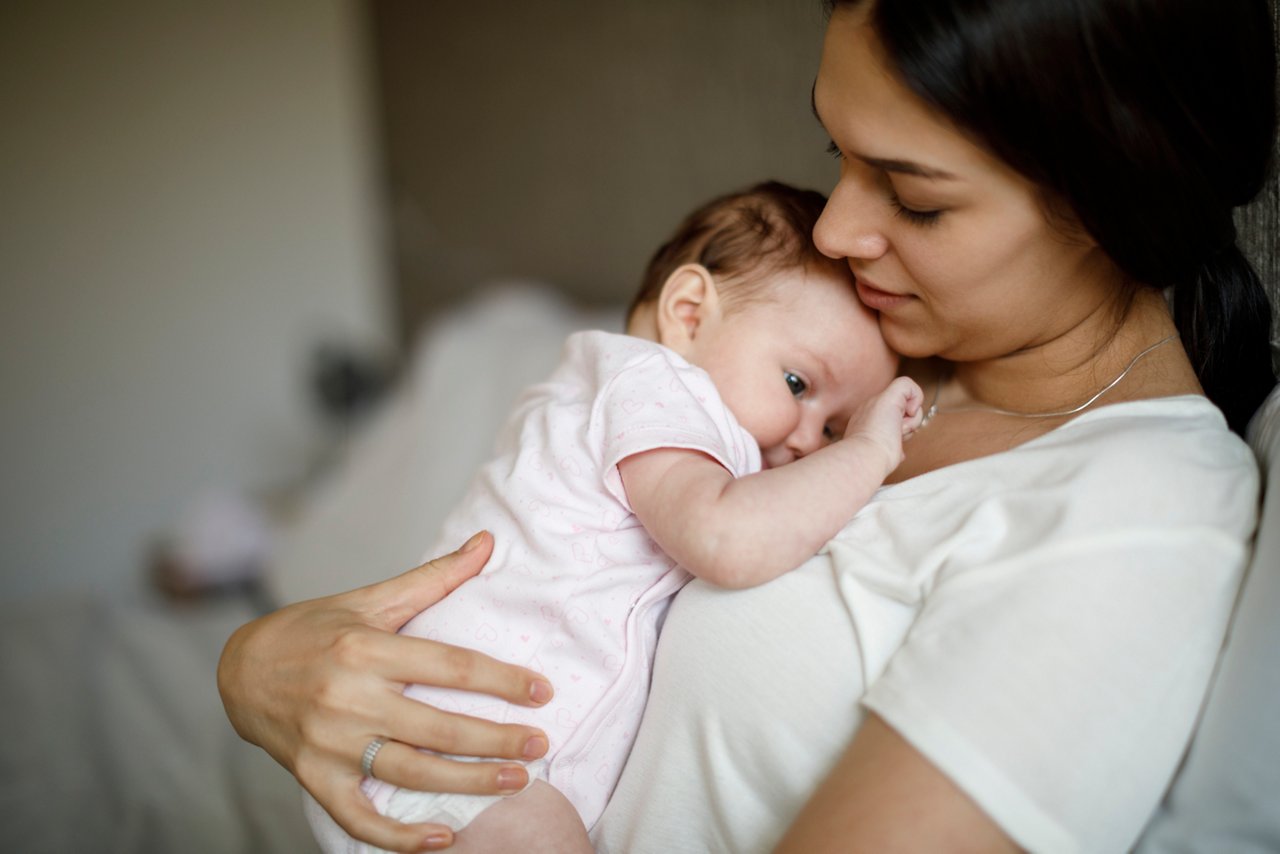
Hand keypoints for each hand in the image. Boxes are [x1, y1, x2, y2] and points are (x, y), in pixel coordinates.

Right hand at [216, 531, 553, 851]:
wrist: (238, 670)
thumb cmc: (312, 630)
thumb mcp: (369, 599)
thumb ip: (434, 577)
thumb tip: (488, 542)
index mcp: (367, 649)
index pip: (450, 666)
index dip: (501, 681)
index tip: (541, 692)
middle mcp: (349, 697)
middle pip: (438, 726)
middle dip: (497, 739)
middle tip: (541, 746)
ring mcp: (330, 743)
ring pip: (411, 772)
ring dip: (469, 782)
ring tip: (515, 781)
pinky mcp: (314, 777)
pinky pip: (360, 817)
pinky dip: (400, 836)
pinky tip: (444, 837)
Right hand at [842, 376, 924, 476]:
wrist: (863, 458)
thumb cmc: (871, 462)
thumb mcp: (882, 454)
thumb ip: (891, 448)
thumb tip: (901, 454)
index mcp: (866, 422)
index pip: (891, 418)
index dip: (900, 430)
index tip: (894, 443)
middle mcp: (870, 409)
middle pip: (900, 408)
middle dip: (908, 424)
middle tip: (898, 437)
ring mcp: (877, 401)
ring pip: (907, 400)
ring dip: (912, 421)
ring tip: (899, 432)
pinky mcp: (889, 396)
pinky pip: (907, 384)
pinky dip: (916, 398)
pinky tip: (909, 414)